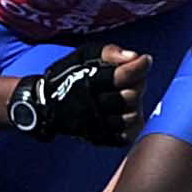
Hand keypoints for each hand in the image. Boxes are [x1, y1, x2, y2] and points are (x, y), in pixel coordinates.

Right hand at [9, 45, 153, 145]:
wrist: (46, 105)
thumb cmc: (68, 76)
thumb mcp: (83, 56)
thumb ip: (108, 52)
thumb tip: (134, 56)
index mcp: (88, 81)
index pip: (123, 76)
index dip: (139, 67)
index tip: (146, 60)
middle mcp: (92, 105)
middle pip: (130, 96)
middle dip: (136, 85)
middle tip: (131, 79)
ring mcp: (96, 125)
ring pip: (131, 117)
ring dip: (134, 105)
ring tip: (126, 96)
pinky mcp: (100, 139)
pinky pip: (126, 135)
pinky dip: (131, 124)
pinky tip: (125, 113)